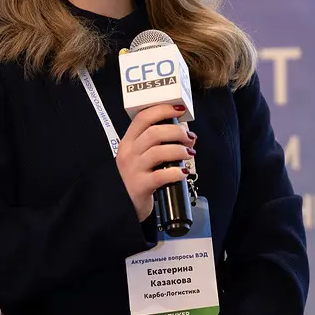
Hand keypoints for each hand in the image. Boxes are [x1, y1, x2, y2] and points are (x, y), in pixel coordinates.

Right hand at [116, 105, 196, 221]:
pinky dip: (176, 172)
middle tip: (189, 138)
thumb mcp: (140, 156)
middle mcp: (128, 153)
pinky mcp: (140, 186)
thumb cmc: (138, 177)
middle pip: (154, 133)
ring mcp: (133, 170)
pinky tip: (183, 172)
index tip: (179, 110)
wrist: (125, 205)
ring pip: (158, 152)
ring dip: (179, 150)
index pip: (143, 118)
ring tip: (189, 154)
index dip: (163, 110)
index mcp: (128, 141)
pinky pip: (161, 176)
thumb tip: (184, 133)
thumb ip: (157, 142)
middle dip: (177, 132)